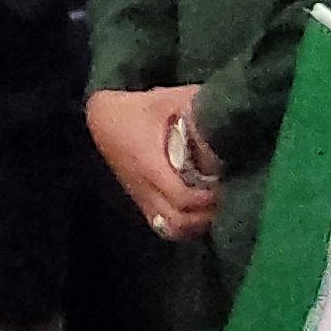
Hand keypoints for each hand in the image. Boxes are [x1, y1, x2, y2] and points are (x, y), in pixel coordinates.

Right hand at [87, 83, 214, 240]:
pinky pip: (164, 228)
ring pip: (171, 229)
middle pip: (177, 221)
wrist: (102, 120)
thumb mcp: (167, 100)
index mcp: (148, 163)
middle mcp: (143, 188)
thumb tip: (227, 115)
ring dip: (196, 224)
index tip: (226, 185)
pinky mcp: (142, 203)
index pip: (181, 196)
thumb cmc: (136, 109)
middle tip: (228, 200)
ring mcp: (141, 198)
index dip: (207, 198)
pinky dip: (185, 228)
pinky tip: (200, 215)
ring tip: (216, 209)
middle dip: (206, 216)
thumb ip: (196, 106)